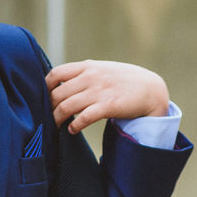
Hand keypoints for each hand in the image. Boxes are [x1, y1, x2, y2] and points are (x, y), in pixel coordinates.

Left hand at [46, 60, 168, 134]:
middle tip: (48, 117)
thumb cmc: (126, 81)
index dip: (45, 87)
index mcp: (88, 67)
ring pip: (66, 106)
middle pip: (57, 93)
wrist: (152, 90)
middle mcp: (91, 77)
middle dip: (49, 108)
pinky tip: (72, 129)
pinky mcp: (108, 106)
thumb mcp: (103, 70)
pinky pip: (83, 117)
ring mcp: (99, 92)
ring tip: (57, 126)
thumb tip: (63, 83)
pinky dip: (74, 125)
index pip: (56, 74)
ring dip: (57, 119)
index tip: (44, 98)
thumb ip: (85, 73)